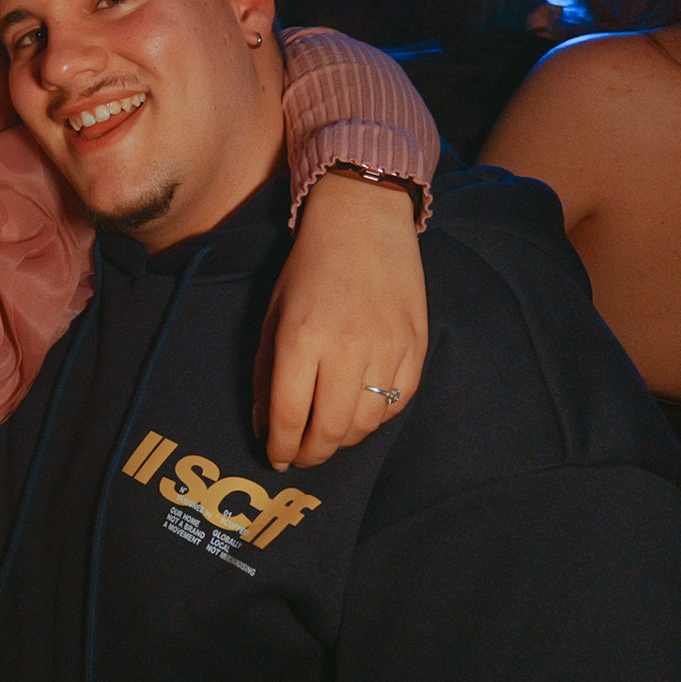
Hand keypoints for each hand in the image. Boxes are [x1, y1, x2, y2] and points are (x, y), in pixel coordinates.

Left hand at [253, 171, 426, 469]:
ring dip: (343, 439)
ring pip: (367, 424)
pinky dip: (376, 418)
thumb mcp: (272, 315)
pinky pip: (398, 403)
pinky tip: (359, 411)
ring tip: (327, 434)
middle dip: (311, 454)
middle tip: (301, 456)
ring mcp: (387, 349)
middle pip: (331, 430)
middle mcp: (346, 349)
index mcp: (301, 338)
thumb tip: (264, 427)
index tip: (276, 459)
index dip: (282, 447)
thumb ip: (265, 373)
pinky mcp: (416, 347)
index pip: (291, 416)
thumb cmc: (307, 268)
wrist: (363, 222)